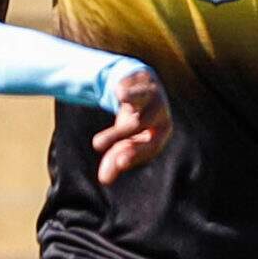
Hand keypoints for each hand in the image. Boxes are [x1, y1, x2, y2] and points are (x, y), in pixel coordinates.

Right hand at [91, 69, 169, 185]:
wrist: (140, 92)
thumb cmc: (133, 124)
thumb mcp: (124, 143)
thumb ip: (116, 160)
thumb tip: (104, 180)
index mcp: (159, 135)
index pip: (149, 148)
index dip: (134, 155)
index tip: (118, 163)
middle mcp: (160, 115)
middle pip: (140, 124)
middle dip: (118, 133)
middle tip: (96, 145)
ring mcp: (154, 95)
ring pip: (142, 99)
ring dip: (131, 97)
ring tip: (119, 96)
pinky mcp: (145, 78)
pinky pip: (136, 81)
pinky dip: (126, 85)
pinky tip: (118, 89)